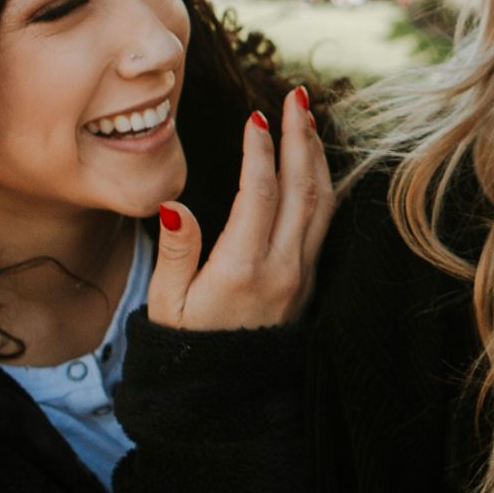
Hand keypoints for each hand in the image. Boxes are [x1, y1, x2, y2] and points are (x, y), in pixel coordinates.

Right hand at [147, 86, 331, 329]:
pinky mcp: (310, 281)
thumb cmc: (188, 346)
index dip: (259, 150)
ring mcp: (302, 275)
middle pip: (302, 188)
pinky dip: (323, 185)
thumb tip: (174, 205)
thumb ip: (176, 252)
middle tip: (296, 96)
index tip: (255, 116)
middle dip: (300, 136)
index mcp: (241, 269)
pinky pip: (325, 223)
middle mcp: (281, 268)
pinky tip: (314, 164)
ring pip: (322, 203)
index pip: (258, 193)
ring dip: (316, 156)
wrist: (227, 396)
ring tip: (306, 119)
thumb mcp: (167, 303)